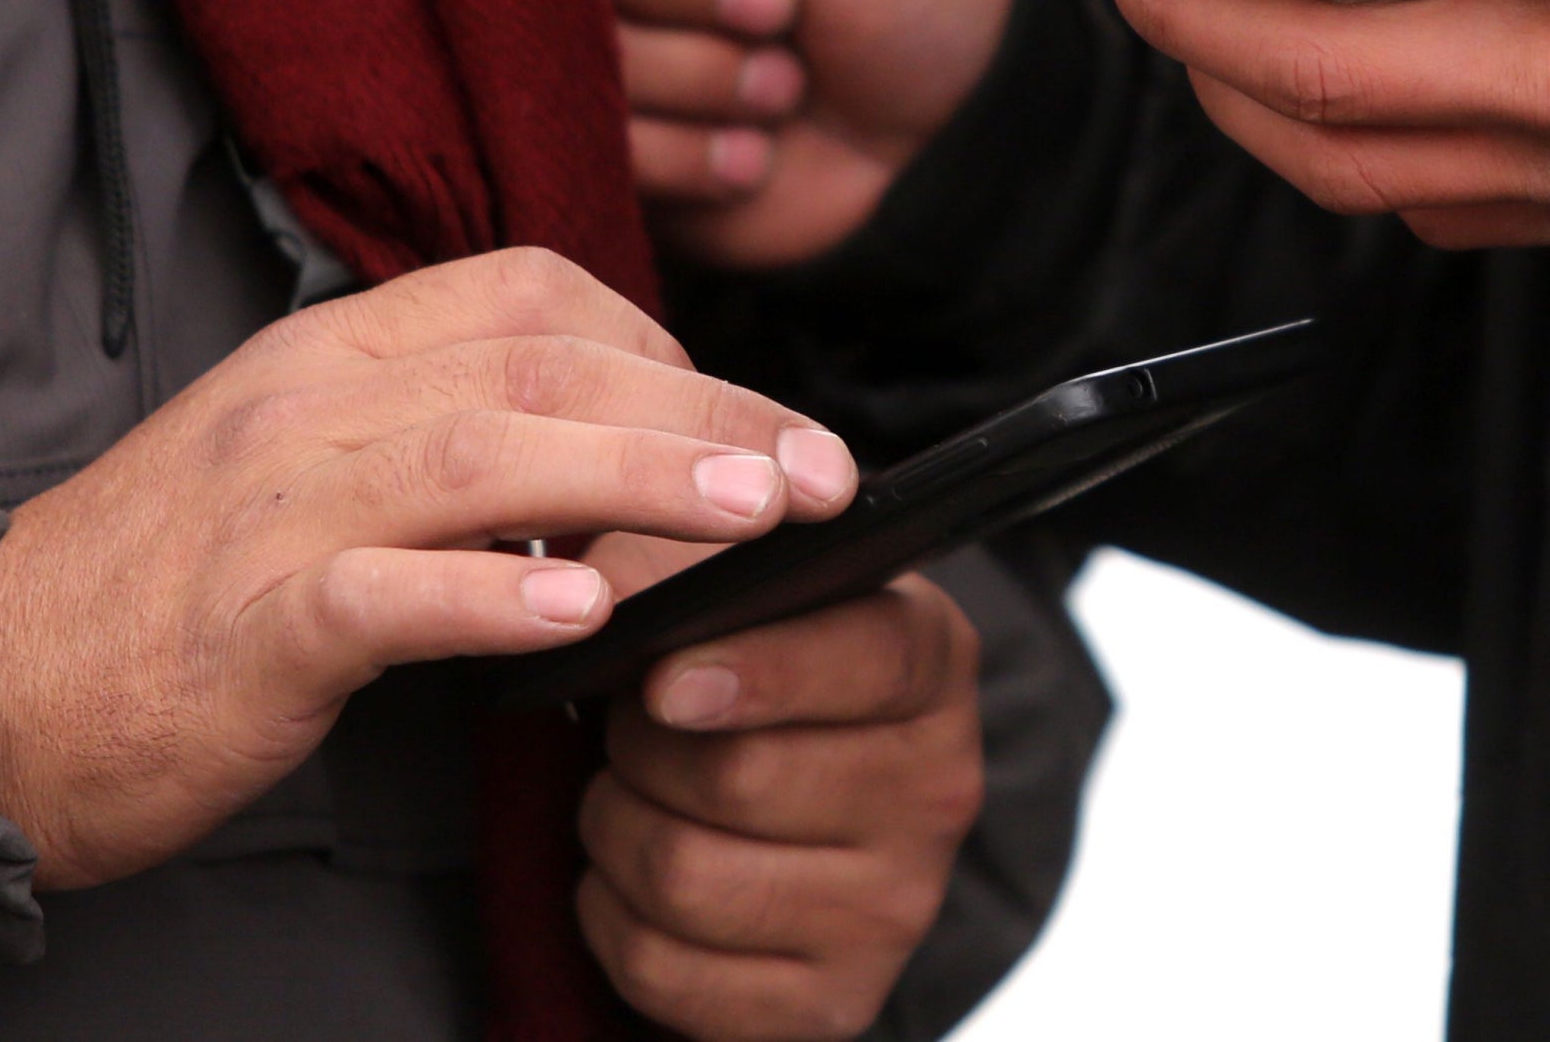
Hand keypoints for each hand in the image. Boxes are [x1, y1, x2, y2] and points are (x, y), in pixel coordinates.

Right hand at [0, 248, 857, 889]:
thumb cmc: (180, 580)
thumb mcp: (314, 463)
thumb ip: (450, 432)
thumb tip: (622, 448)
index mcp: (338, 350)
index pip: (534, 291)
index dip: (667, 342)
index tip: (753, 417)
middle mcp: (311, 403)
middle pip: (543, 366)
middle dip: (705, 410)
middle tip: (821, 474)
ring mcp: (274, 507)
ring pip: (484, 456)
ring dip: (639, 477)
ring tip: (752, 517)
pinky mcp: (247, 624)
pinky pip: (382, 592)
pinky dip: (490, 596)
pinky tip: (584, 612)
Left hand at [573, 567, 983, 1041]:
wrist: (789, 794)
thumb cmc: (745, 664)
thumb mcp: (735, 578)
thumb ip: (686, 552)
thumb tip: (614, 586)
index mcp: (933, 663)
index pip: (868, 659)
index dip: (760, 671)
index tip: (664, 680)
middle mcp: (938, 789)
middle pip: (744, 777)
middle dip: (639, 748)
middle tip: (624, 726)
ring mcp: (894, 908)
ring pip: (688, 878)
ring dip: (614, 831)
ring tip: (622, 794)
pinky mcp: (832, 1002)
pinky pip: (666, 971)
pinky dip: (611, 917)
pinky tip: (631, 877)